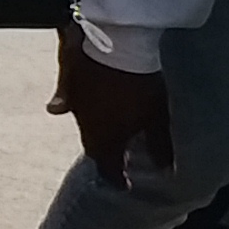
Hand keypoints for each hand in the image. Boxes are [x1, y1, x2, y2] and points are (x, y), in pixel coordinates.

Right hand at [55, 40, 173, 186]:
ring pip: (82, 125)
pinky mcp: (67, 82)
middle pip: (94, 148)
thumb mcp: (156, 117)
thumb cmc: (138, 85)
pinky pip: (66, 101)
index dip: (118, 179)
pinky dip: (68, 106)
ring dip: (94, 132)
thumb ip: (158, 146)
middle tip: (116, 160)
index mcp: (105, 140)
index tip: (125, 185)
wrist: (112, 43)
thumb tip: (166, 171)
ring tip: (106, 133)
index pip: (109, 169)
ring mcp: (74, 104)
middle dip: (105, 156)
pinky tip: (62, 107)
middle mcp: (85, 127)